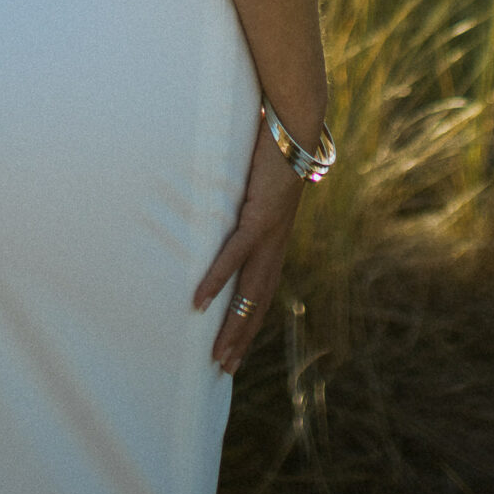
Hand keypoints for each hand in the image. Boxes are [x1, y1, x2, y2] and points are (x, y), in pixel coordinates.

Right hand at [193, 115, 304, 374]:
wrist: (295, 125)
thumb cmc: (275, 147)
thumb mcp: (259, 181)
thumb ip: (246, 196)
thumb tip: (228, 198)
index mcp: (276, 238)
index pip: (263, 290)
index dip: (251, 320)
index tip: (237, 347)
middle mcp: (276, 244)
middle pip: (258, 302)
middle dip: (242, 336)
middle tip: (224, 367)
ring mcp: (269, 234)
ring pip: (249, 291)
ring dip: (232, 325)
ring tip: (217, 354)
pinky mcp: (257, 217)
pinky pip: (233, 256)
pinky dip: (216, 280)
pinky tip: (198, 302)